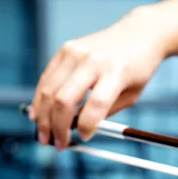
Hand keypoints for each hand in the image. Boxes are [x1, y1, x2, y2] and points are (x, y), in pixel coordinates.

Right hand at [29, 6, 168, 149]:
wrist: (139, 34)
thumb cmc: (138, 68)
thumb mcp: (132, 94)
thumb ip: (106, 112)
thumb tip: (78, 130)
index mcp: (116, 73)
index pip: (97, 105)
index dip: (87, 126)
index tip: (82, 139)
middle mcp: (93, 61)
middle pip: (65, 99)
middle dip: (57, 127)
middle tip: (55, 144)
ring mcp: (76, 52)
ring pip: (49, 90)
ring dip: (43, 117)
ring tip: (44, 135)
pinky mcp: (66, 49)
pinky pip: (47, 78)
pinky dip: (40, 98)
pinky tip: (38, 114)